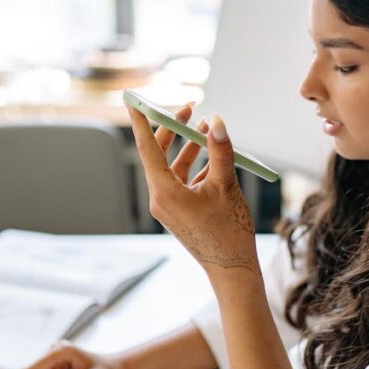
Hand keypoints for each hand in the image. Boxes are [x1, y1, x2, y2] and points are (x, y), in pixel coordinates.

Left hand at [127, 103, 259, 277]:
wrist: (232, 268)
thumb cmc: (229, 231)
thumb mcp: (227, 186)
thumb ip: (220, 151)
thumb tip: (216, 121)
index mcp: (165, 193)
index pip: (147, 149)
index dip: (142, 122)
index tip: (136, 101)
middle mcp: (161, 199)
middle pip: (158, 154)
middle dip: (172, 129)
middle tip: (187, 108)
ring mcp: (169, 206)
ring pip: (172, 166)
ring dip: (189, 146)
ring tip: (204, 126)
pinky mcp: (179, 211)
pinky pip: (182, 181)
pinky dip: (196, 166)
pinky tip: (214, 156)